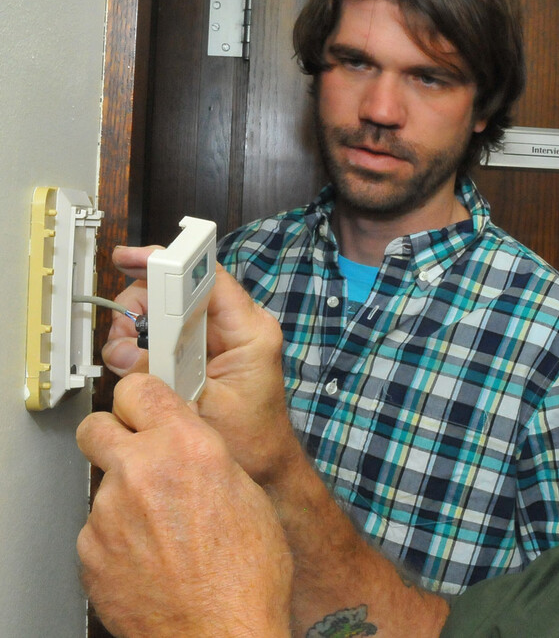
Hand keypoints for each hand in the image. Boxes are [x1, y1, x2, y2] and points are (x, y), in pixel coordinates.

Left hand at [77, 374, 291, 636]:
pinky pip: (98, 529)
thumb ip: (209, 457)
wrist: (221, 633)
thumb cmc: (247, 575)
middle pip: (96, 426)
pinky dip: (118, 538)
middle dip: (114, 435)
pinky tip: (151, 556)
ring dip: (125, 496)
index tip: (146, 406)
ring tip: (163, 529)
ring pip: (103, 484)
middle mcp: (141, 471)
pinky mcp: (90, 551)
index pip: (140, 389)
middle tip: (138, 455)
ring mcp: (109, 513)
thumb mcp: (249, 493)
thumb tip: (192, 445)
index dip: (144, 398)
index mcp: (189, 448)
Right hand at [102, 245, 298, 485]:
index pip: (208, 277)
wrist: (265, 467)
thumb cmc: (250, 441)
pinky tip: (140, 367)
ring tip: (131, 360)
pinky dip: (144, 345)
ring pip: (167, 310)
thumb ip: (163, 373)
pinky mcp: (205, 352)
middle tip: (125, 337)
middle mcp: (238, 327)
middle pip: (179, 288)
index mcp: (250, 331)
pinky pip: (167, 333)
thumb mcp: (203, 406)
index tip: (132, 260)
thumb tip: (128, 350)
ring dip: (137, 331)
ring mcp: (221, 338)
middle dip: (141, 307)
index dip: (168, 262)